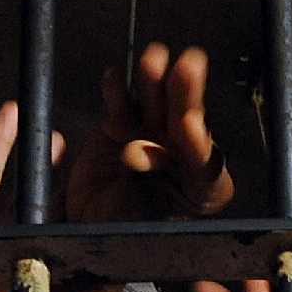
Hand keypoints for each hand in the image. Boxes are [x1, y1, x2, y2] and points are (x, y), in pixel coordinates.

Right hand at [64, 43, 232, 222]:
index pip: (207, 166)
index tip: (189, 126)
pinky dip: (116, 91)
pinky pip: (121, 105)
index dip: (200, 145)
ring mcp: (152, 138)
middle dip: (186, 96)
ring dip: (155, 83)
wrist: (84, 226)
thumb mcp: (134, 222)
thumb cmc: (119, 231)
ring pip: (158, 106)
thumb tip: (138, 151)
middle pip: (186, 125)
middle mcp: (182, 159)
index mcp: (200, 191)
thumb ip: (142, 189)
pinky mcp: (122, 126)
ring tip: (154, 59)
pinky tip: (114, 78)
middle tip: (188, 68)